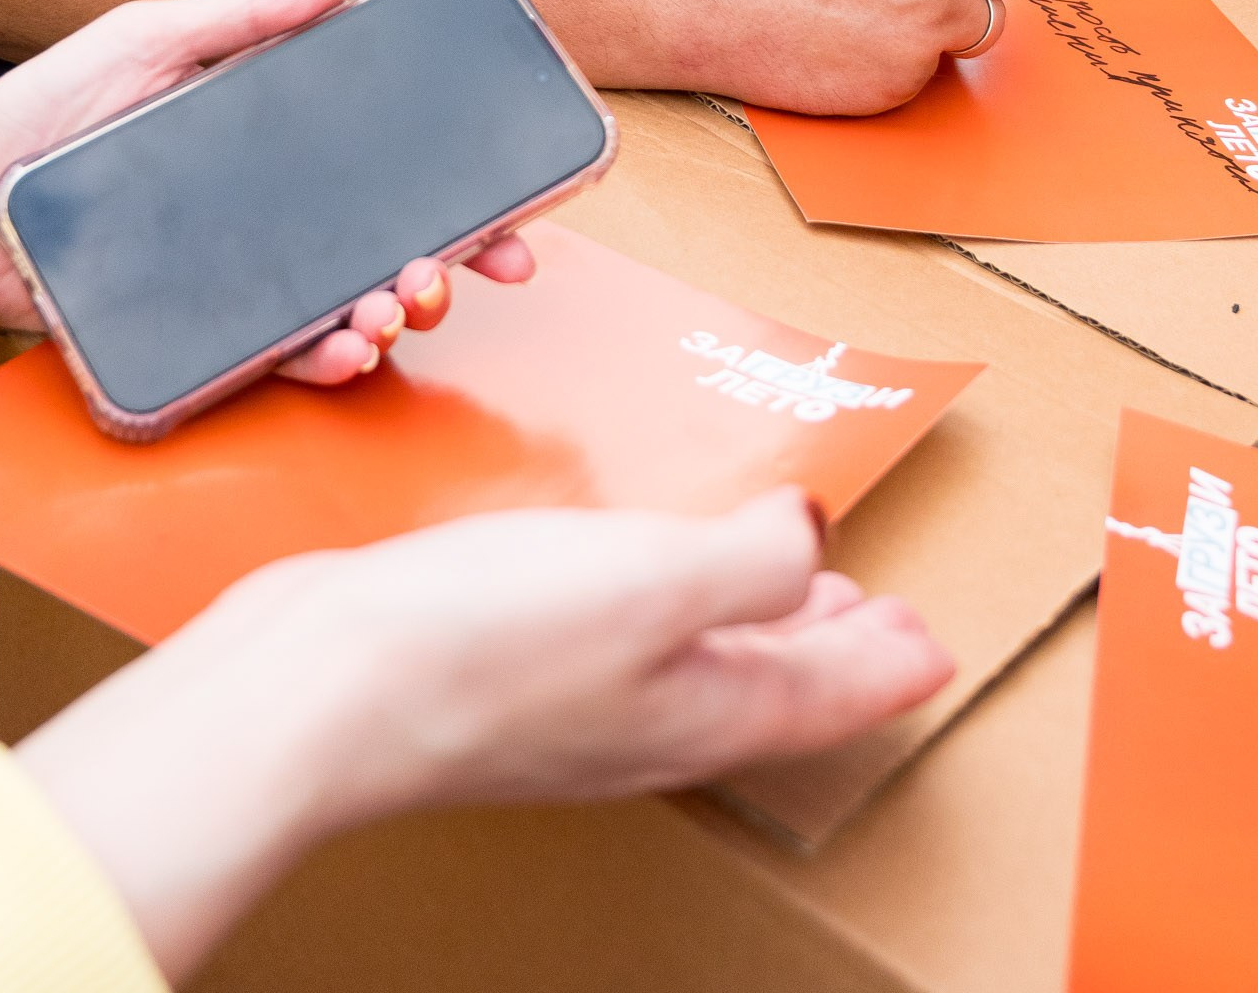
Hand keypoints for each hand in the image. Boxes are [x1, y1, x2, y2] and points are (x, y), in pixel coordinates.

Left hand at [0, 0, 533, 360]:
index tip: (523, 196)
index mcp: (275, 137)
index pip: (391, 160)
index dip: (466, 181)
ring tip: (403, 303)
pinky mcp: (208, 329)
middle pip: (396, 237)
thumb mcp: (153, 36)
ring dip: (401, 309)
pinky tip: (348, 346)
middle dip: (459, 258)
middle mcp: (273, 210)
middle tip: (491, 265)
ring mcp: (246, 273)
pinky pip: (286, 352)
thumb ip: (249, 12)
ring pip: (356, 300)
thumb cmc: (52, 109)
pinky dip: (329, 358)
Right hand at [15, 492, 951, 977]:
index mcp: (701, 707)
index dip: (888, 660)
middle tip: (874, 609)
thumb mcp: (657, 579)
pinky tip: (630, 564)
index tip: (935, 642)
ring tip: (778, 580)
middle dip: (827, 642)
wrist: (322, 688)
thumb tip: (809, 538)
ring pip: (691, 661)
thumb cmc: (483, 646)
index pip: (827, 691)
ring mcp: (570, 702)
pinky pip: (614, 634)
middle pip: (765, 684)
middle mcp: (643, 718)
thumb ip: (752, 558)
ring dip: (747, 620)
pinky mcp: (502, 666)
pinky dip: (657, 600)